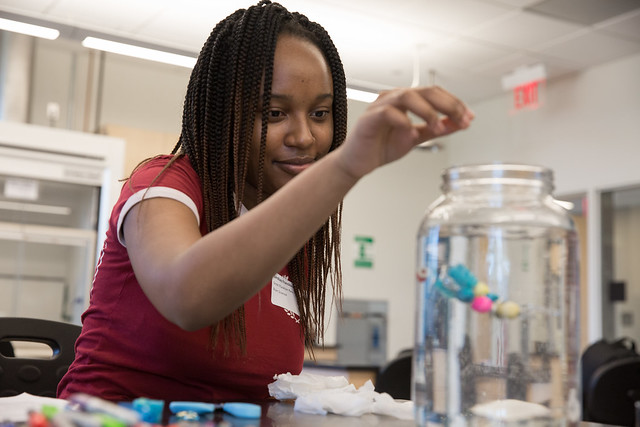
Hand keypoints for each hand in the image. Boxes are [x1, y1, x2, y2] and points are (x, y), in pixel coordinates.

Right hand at [336, 86, 473, 178]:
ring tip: (438, 127)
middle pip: (426, 91)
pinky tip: (411, 132)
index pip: (435, 93)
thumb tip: (459, 123)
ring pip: (408, 96)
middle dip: (447, 105)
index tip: (469, 118)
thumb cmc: (382, 147)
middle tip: (461, 119)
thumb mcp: (416, 137)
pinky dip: (403, 120)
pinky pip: (388, 112)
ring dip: (427, 111)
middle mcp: (394, 97)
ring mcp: (381, 106)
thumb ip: (436, 129)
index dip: (455, 104)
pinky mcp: (369, 118)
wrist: (358, 162)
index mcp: (407, 100)